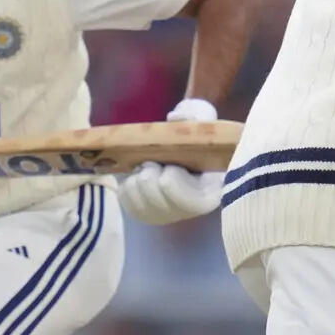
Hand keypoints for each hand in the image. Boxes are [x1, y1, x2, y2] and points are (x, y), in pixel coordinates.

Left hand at [116, 97, 222, 224]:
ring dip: (138, 175)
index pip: (182, 196)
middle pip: (152, 193)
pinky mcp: (144, 214)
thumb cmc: (198, 136)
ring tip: (150, 166)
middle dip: (150, 170)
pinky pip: (125, 198)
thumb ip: (194, 120)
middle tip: (157, 159)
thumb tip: (176, 118)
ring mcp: (164, 216)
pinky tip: (140, 175)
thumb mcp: (202, 123)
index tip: (173, 162)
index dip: (171, 175)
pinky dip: (128, 183)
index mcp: (209, 195)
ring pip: (136, 195)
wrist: (185, 148)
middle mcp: (187, 213)